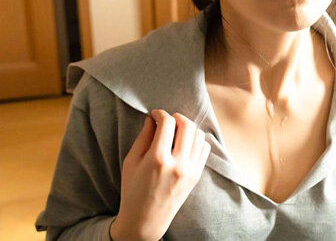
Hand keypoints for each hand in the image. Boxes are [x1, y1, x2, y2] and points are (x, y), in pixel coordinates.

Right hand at [110, 109, 210, 240]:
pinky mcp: (197, 175)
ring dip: (187, 128)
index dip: (160, 113)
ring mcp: (191, 170)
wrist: (145, 220)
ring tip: (175, 132)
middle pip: (187, 125)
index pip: (167, 123)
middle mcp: (178, 163)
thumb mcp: (131, 162)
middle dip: (176, 116)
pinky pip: (204, 148)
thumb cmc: (132, 191)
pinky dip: (196, 140)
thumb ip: (143, 137)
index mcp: (158, 159)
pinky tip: (184, 143)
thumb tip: (152, 119)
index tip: (154, 114)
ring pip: (198, 135)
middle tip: (166, 121)